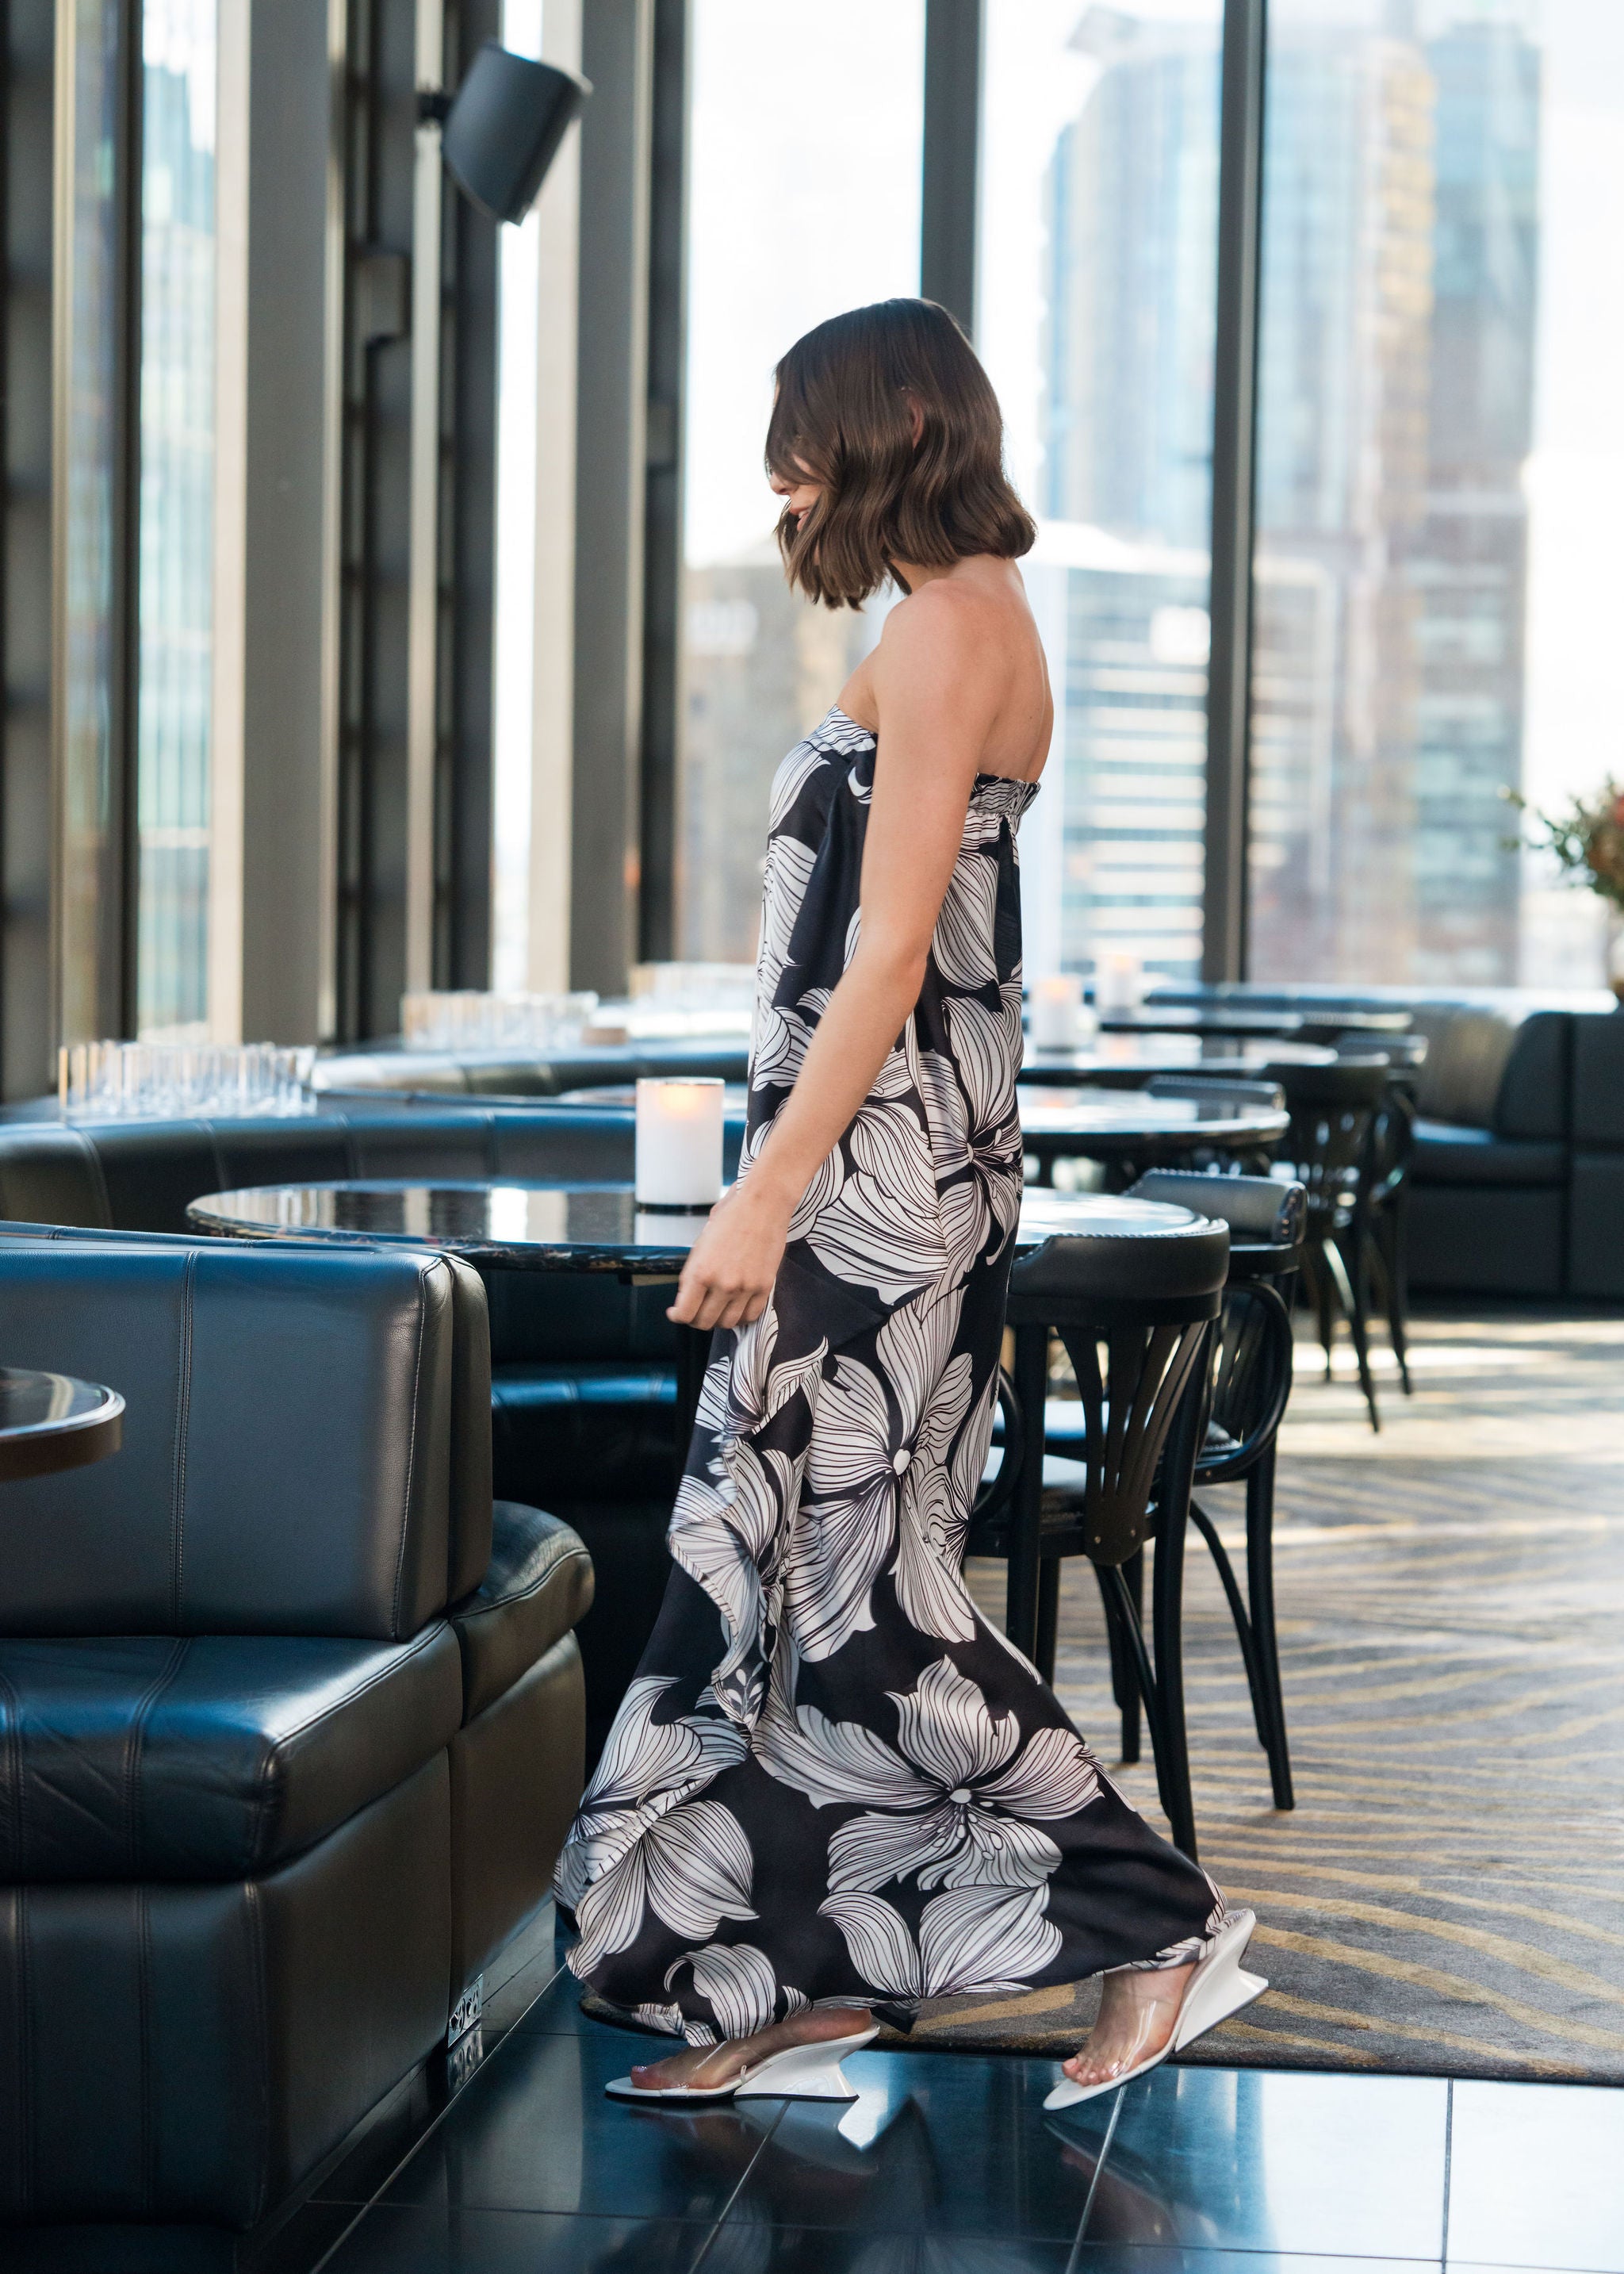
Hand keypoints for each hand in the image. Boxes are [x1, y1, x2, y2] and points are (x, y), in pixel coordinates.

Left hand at [667, 1181, 790, 1332]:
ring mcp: (745, 1288)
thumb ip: (692, 1273)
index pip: (684, 1313)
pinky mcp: (764, 1287)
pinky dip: (741, 1316)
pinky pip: (750, 1316)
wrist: (763, 1205)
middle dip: (696, 1319)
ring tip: (717, 1308)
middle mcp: (722, 1284)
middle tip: (697, 1310)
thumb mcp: (701, 1245)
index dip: (677, 1316)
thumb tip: (686, 1296)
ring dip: (719, 1319)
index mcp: (700, 1272)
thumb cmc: (730, 1219)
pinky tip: (736, 1307)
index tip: (677, 1313)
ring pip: (727, 1323)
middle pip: (704, 1322)